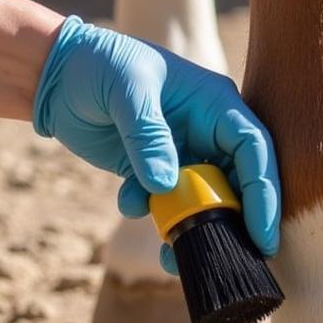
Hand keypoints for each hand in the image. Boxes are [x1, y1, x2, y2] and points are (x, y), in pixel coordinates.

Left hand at [33, 16, 279, 271]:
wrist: (59, 75)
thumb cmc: (100, 64)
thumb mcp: (126, 90)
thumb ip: (148, 137)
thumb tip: (165, 187)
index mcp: (216, 105)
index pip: (255, 151)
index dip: (263, 194)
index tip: (262, 236)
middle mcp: (207, 133)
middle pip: (237, 186)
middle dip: (231, 224)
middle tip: (228, 258)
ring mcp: (183, 156)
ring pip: (202, 205)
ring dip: (188, 229)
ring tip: (172, 254)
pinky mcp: (154, 174)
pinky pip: (165, 208)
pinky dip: (152, 217)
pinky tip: (128, 203)